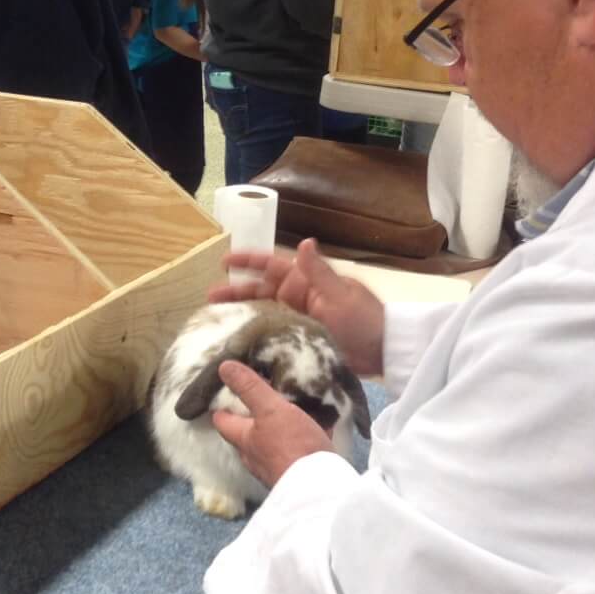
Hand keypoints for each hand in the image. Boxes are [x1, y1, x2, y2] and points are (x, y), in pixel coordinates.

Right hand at [209, 237, 384, 375]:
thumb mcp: (340, 295)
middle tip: (210, 299)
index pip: (271, 265)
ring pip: (263, 311)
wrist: (384, 352)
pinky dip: (257, 334)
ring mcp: (298, 318)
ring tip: (219, 321)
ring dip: (243, 313)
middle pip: (260, 290)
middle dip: (235, 292)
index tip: (223, 261)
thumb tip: (305, 241)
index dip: (247, 261)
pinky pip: (273, 332)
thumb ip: (318, 272)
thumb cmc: (364, 320)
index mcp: (306, 281)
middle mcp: (298, 297)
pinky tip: (241, 342)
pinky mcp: (301, 338)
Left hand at [211, 360, 332, 487]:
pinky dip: (307, 434)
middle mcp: (256, 456)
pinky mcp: (301, 470)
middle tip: (265, 392)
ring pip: (275, 439)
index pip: (222, 420)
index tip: (226, 389)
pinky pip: (301, 447)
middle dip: (254, 414)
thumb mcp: (271, 410)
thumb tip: (223, 366)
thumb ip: (250, 388)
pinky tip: (322, 421)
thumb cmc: (292, 446)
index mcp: (244, 440)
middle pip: (248, 431)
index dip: (221, 405)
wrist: (323, 487)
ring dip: (282, 424)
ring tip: (294, 403)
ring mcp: (278, 465)